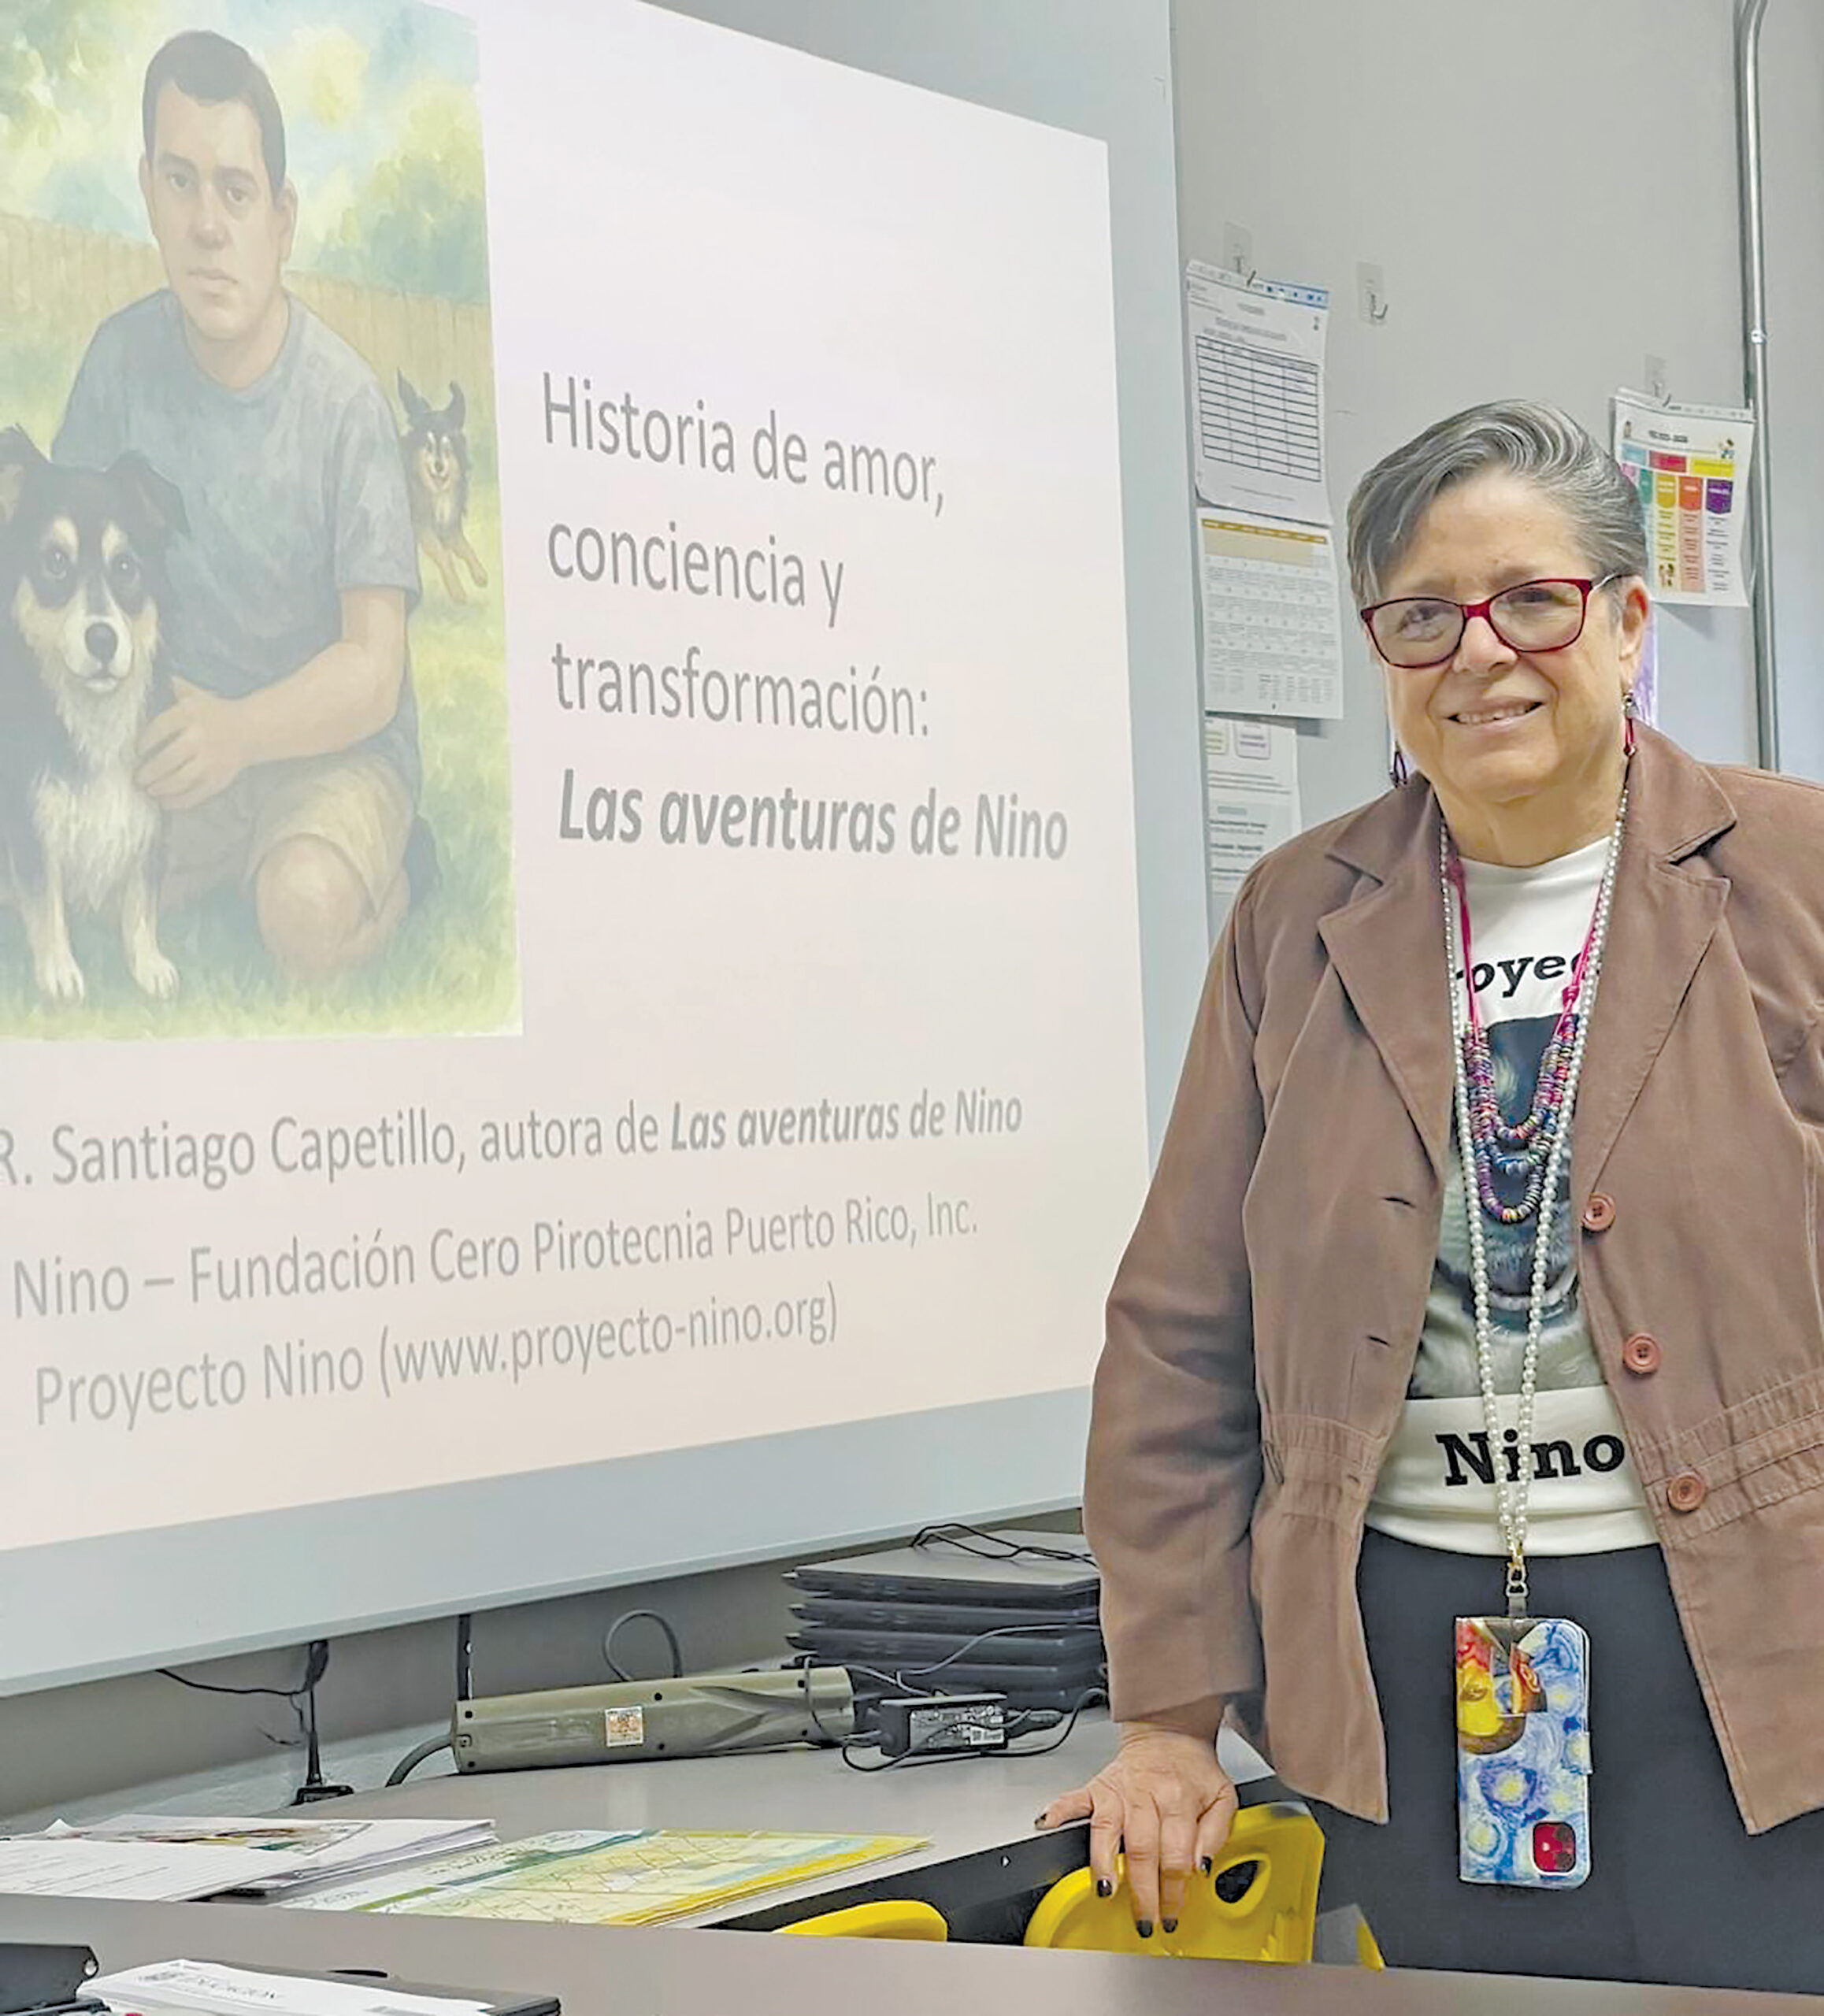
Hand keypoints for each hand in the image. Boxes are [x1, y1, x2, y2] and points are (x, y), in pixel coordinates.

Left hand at [137, 679, 249, 809]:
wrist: (251, 730)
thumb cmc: (217, 712)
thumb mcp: (197, 695)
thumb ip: (176, 688)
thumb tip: (155, 676)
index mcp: (190, 715)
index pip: (158, 730)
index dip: (143, 743)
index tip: (138, 751)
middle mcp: (199, 738)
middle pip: (166, 759)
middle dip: (148, 771)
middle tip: (138, 777)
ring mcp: (210, 761)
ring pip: (179, 779)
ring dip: (160, 787)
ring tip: (149, 789)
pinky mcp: (219, 778)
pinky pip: (196, 794)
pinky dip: (178, 801)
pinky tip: (165, 802)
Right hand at [1036, 1724, 1236, 1934]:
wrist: (1169, 1732)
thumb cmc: (1193, 1770)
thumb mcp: (1222, 1797)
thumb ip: (1216, 1833)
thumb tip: (1201, 1866)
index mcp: (1180, 1801)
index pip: (1177, 1855)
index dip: (1175, 1890)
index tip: (1171, 1913)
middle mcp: (1147, 1796)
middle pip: (1143, 1850)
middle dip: (1143, 1892)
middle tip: (1143, 1920)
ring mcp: (1119, 1792)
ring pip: (1107, 1829)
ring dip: (1104, 1861)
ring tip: (1106, 1889)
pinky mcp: (1098, 1786)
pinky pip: (1074, 1798)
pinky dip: (1059, 1811)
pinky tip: (1048, 1825)